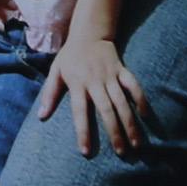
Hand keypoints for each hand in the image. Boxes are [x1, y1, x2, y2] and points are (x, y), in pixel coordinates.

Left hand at [42, 34, 144, 157]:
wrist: (88, 32)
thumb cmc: (70, 56)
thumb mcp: (55, 72)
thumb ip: (50, 94)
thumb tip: (41, 116)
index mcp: (77, 83)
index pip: (79, 112)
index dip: (83, 132)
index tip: (86, 152)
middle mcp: (94, 81)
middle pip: (106, 110)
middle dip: (114, 132)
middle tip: (121, 153)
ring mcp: (110, 76)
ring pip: (122, 102)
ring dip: (130, 123)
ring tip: (136, 144)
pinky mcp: (122, 70)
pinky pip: (133, 85)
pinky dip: (141, 99)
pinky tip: (145, 115)